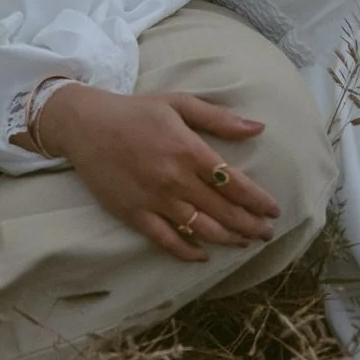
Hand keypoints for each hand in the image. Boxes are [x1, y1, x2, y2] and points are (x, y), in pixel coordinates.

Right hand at [36, 84, 280, 263]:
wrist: (86, 125)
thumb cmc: (136, 111)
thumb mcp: (179, 103)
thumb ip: (219, 118)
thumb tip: (258, 127)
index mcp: (189, 150)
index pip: (234, 183)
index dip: (258, 200)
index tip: (274, 209)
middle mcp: (175, 180)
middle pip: (223, 211)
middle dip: (250, 225)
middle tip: (267, 233)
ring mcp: (154, 200)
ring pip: (201, 229)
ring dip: (228, 239)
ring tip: (245, 242)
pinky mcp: (134, 215)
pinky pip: (166, 241)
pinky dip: (188, 252)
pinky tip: (203, 255)